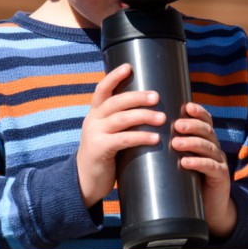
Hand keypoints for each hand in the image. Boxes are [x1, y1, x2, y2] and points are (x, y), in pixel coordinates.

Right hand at [76, 64, 164, 207]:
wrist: (84, 181)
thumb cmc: (104, 154)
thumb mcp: (108, 133)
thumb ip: (121, 121)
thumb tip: (150, 108)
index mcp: (95, 113)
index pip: (102, 89)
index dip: (114, 77)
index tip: (129, 67)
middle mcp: (93, 120)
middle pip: (116, 102)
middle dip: (137, 97)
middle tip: (157, 96)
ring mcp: (95, 134)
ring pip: (121, 119)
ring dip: (143, 116)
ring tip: (162, 118)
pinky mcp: (99, 149)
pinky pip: (123, 139)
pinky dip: (141, 137)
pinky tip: (155, 138)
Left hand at [172, 102, 236, 238]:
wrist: (210, 209)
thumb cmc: (189, 182)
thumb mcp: (178, 162)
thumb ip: (166, 150)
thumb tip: (136, 136)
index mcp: (205, 140)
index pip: (205, 120)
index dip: (198, 112)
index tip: (186, 106)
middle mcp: (214, 148)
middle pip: (207, 131)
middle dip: (193, 125)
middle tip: (177, 124)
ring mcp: (219, 162)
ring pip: (209, 147)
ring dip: (192, 142)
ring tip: (176, 142)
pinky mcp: (221, 177)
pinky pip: (211, 167)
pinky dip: (199, 163)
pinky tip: (186, 162)